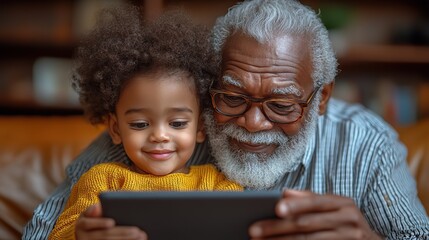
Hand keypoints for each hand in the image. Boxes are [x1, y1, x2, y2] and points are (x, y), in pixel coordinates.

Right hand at [75, 203, 146, 239]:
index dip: (100, 223)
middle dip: (122, 233)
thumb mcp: (91, 211)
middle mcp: (83, 237)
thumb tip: (97, 207)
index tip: (112, 222)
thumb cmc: (93, 218)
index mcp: (81, 224)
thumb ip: (96, 209)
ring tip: (141, 236)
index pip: (89, 223)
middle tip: (137, 231)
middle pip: (104, 236)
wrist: (85, 233)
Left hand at [248, 190, 381, 239]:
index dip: (295, 205)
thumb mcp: (333, 207)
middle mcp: (349, 219)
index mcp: (342, 203)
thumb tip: (285, 193)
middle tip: (254, 231)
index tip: (275, 208)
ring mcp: (350, 238)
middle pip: (307, 224)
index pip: (315, 202)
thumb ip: (310, 200)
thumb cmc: (345, 222)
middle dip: (277, 228)